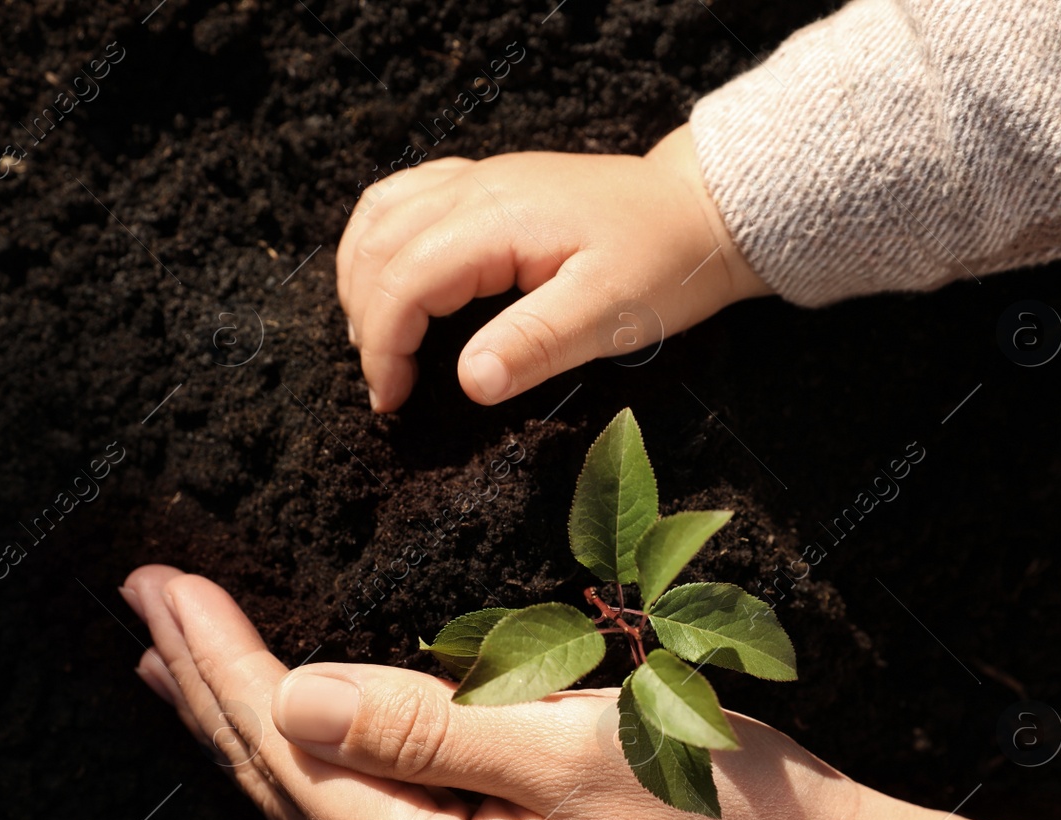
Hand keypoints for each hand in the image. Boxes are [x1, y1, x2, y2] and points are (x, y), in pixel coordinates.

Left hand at [121, 566, 1060, 819]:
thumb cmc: (720, 805)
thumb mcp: (573, 749)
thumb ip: (420, 726)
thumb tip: (284, 701)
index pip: (293, 757)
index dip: (222, 666)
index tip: (163, 587)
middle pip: (285, 787)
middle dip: (209, 689)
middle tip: (143, 601)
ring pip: (315, 806)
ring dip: (244, 726)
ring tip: (173, 664)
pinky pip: (361, 818)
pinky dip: (311, 759)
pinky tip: (284, 729)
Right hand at [337, 126, 769, 412]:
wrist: (699, 209)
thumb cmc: (663, 263)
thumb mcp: (610, 314)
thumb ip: (535, 344)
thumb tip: (467, 382)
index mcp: (498, 219)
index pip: (403, 280)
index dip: (384, 346)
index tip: (391, 400)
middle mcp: (475, 187)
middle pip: (377, 249)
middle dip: (366, 323)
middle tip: (387, 386)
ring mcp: (476, 178)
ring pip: (376, 217)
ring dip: (361, 280)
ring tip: (380, 343)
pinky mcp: (483, 183)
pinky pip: (400, 199)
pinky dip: (377, 243)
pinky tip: (388, 282)